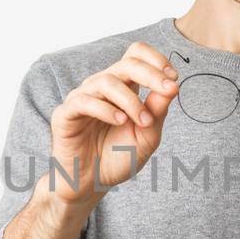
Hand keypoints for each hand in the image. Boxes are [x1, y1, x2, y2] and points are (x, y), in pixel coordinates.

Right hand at [47, 41, 177, 203]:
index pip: (136, 54)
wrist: (92, 184)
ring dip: (131, 100)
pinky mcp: (66, 113)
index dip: (156, 60)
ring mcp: (82, 97)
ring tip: (143, 122)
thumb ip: (158, 110)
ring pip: (107, 81)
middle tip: (169, 90)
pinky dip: (106, 109)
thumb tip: (173, 85)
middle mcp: (102, 87)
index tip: (173, 79)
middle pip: (127, 63)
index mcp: (123, 86)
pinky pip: (84, 101)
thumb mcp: (147, 135)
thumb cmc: (118, 157)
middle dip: (152, 75)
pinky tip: (120, 121)